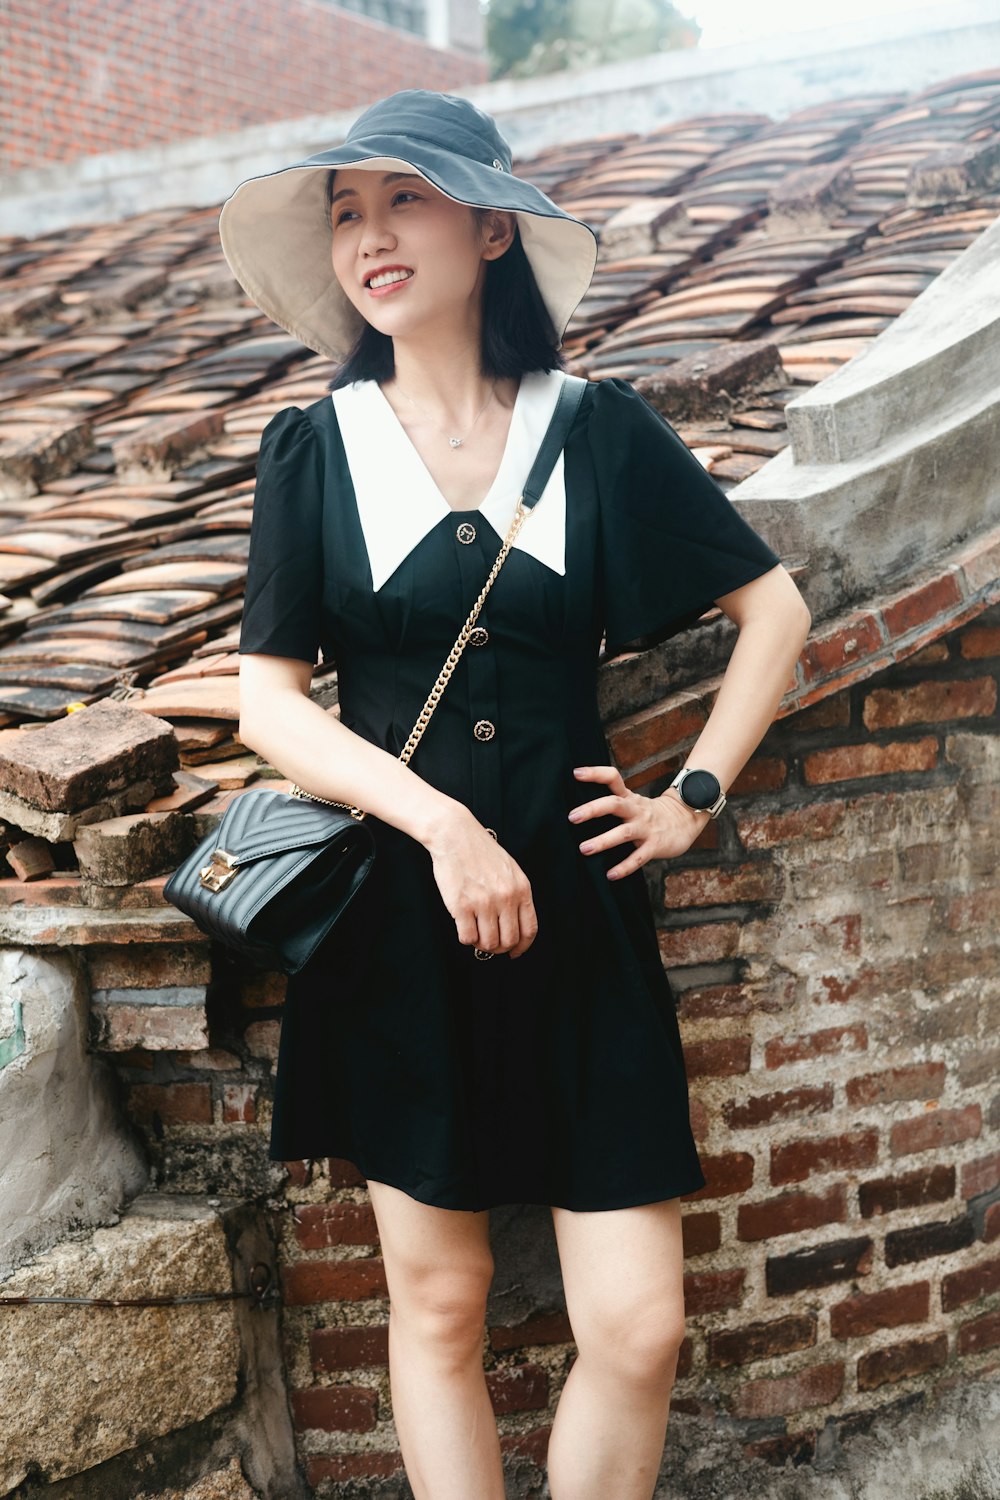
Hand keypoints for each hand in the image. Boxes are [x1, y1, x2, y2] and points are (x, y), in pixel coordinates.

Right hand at [424, 808, 537, 957]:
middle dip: (499, 948)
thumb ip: (516, 895)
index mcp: (521, 889)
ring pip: (488, 943)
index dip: (523, 946)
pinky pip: (467, 937)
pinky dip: (466, 938)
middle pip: (509, 940)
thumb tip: (514, 926)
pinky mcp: (461, 906)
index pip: (529, 929)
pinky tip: (463, 926)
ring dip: (481, 944)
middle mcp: (506, 898)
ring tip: (475, 933)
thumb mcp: (510, 870)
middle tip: (490, 943)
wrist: (455, 835)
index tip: (515, 953)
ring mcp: (484, 903)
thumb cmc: (480, 852)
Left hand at [569, 764, 709, 878]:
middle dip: (593, 809)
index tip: (576, 773)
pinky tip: (611, 875)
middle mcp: (636, 810)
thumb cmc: (650, 814)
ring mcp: (646, 828)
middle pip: (614, 804)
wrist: (686, 821)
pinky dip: (624, 867)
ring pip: (623, 833)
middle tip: (572, 817)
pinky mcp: (655, 845)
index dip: (595, 774)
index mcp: (629, 798)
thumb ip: (613, 803)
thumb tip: (580, 809)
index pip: (613, 778)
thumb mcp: (633, 803)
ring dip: (603, 841)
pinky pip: (638, 857)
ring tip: (584, 849)